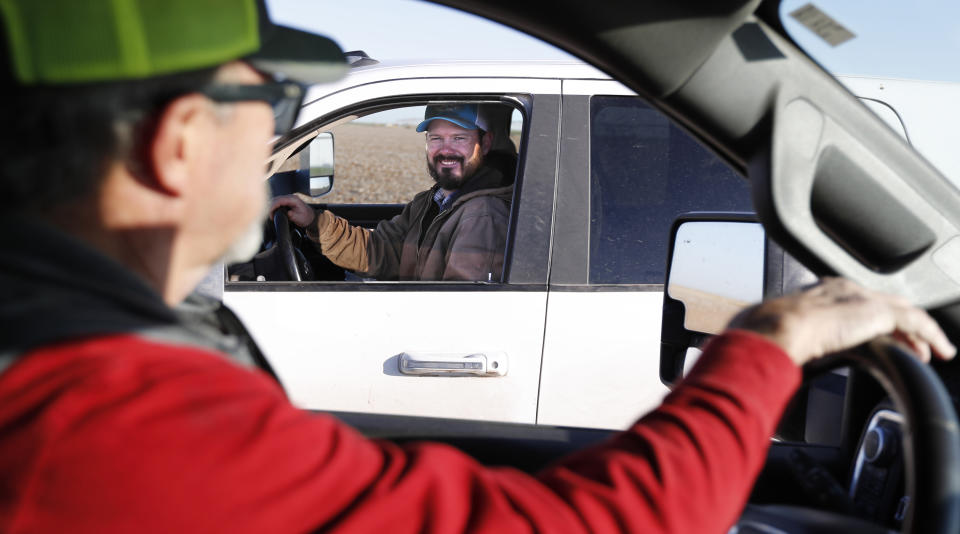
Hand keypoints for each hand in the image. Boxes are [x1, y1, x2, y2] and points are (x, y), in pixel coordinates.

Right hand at [270, 194, 315, 227]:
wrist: (310, 217)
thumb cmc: (306, 217)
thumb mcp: (300, 218)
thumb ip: (294, 215)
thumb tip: (288, 213)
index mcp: (294, 200)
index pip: (280, 200)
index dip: (273, 206)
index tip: (271, 213)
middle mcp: (290, 197)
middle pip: (276, 199)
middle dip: (271, 207)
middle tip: (271, 216)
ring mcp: (288, 198)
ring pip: (276, 200)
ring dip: (272, 206)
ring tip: (272, 215)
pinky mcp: (287, 201)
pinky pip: (278, 202)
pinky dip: (275, 206)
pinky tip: (274, 212)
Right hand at [729, 277, 955, 364]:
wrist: (775, 328)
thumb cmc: (768, 335)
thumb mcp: (783, 336)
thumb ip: (792, 342)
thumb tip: (784, 360)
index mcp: (821, 293)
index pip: (858, 303)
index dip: (873, 321)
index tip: (878, 338)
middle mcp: (844, 290)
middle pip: (885, 305)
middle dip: (901, 325)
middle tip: (914, 345)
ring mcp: (861, 298)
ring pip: (904, 312)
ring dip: (921, 333)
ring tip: (934, 351)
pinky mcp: (876, 312)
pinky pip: (915, 322)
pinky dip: (931, 336)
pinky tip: (940, 351)